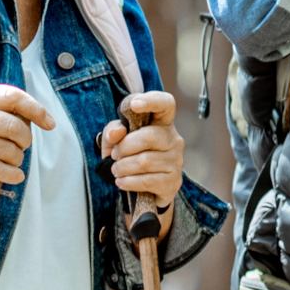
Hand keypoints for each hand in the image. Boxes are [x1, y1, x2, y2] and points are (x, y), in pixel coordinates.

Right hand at [0, 84, 54, 186]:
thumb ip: (3, 109)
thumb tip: (38, 118)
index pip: (11, 96)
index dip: (35, 109)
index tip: (49, 123)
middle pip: (14, 127)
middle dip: (25, 140)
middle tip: (23, 146)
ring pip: (9, 151)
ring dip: (18, 159)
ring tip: (13, 160)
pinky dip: (13, 175)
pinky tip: (16, 175)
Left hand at [96, 91, 183, 222]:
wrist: (143, 189)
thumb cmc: (130, 156)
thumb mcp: (116, 140)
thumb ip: (113, 131)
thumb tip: (116, 132)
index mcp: (162, 122)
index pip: (165, 104)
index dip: (152, 101)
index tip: (134, 104)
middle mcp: (173, 139)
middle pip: (148, 137)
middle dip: (124, 147)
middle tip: (115, 155)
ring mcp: (176, 161)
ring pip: (145, 161)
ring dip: (123, 167)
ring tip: (116, 170)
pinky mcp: (173, 182)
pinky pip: (147, 181)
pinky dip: (128, 182)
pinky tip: (122, 182)